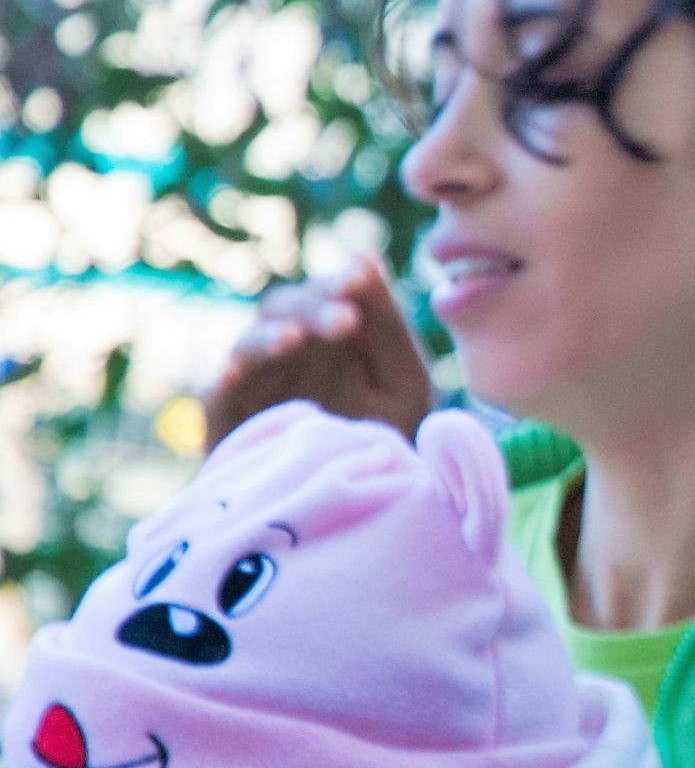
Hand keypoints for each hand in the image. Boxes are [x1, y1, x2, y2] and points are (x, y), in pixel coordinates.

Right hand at [205, 258, 435, 447]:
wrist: (362, 511)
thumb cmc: (387, 441)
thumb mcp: (403, 382)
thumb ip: (389, 326)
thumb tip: (366, 257)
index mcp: (331, 338)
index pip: (324, 293)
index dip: (337, 283)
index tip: (358, 280)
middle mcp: (288, 354)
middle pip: (283, 309)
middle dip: (313, 308)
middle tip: (346, 319)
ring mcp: (256, 387)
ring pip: (247, 344)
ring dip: (269, 336)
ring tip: (295, 338)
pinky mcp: (228, 425)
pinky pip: (217, 397)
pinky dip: (226, 382)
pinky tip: (237, 375)